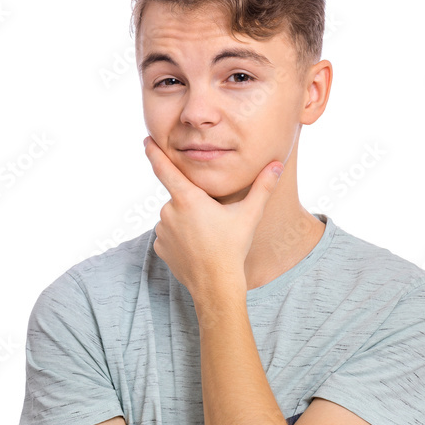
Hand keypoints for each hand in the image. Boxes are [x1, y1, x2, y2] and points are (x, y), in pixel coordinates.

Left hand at [142, 135, 283, 298]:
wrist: (216, 285)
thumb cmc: (233, 248)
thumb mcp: (250, 215)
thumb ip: (262, 187)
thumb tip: (278, 164)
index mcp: (188, 199)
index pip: (165, 169)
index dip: (155, 152)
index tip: (147, 140)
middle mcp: (169, 211)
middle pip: (181, 199)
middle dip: (195, 206)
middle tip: (213, 224)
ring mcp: (162, 231)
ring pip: (175, 217)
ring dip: (187, 222)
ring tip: (206, 238)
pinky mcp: (159, 247)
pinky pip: (169, 235)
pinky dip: (180, 238)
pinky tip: (195, 248)